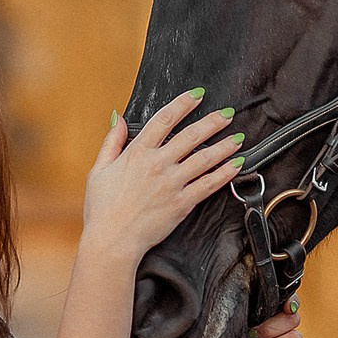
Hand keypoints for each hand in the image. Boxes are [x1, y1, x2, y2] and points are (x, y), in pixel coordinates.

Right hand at [81, 90, 243, 267]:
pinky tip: (236, 164)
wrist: (112, 241)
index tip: (197, 95)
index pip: (164, 119)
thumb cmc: (102, 209)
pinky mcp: (182, 203)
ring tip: (239, 137)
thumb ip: (111, 141)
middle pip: (191, 135)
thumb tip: (117, 117)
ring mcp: (172, 184)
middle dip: (213, 121)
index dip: (183, 104)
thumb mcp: (99, 170)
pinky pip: (208, 185)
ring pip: (205, 158)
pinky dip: (225, 173)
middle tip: (228, 113)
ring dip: (225, 145)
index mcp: (137, 153)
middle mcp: (157, 164)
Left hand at [223, 300, 304, 337]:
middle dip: (270, 329)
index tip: (286, 307)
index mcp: (268, 314)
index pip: (289, 299)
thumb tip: (251, 296)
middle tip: (252, 336)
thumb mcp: (233, 327)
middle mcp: (281, 328)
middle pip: (293, 319)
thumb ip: (248, 311)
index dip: (290, 301)